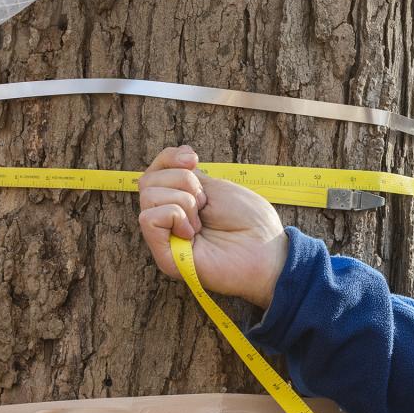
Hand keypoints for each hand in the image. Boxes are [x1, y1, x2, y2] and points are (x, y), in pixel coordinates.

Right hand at [137, 145, 288, 308]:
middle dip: (183, 181)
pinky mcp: (164, 255)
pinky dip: (173, 216)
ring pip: (148, 196)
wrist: (265, 251)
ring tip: (201, 222)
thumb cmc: (250, 222)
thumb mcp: (217, 188)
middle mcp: (169, 217)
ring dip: (183, 200)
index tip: (193, 159)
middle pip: (148, 180)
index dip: (169, 158)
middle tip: (205, 202)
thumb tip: (175, 159)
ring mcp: (165, 236)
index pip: (156, 170)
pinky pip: (148, 219)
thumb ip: (189, 175)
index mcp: (181, 199)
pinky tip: (192, 232)